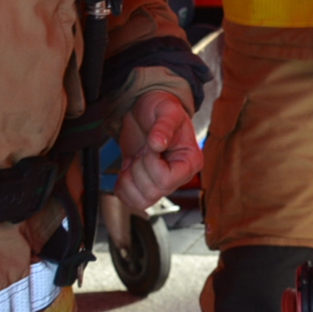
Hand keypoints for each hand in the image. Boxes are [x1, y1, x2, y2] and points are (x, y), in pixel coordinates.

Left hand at [114, 90, 198, 208]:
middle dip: (139, 168)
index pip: (168, 179)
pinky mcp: (145, 187)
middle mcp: (179, 177)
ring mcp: (162, 185)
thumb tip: (158, 143)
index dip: (151, 164)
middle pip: (153, 192)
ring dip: (129, 180)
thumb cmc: (162, 110)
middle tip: (143, 150)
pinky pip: (131, 201)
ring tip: (134, 160)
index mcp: (190, 161)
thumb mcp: (166, 110)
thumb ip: (164, 125)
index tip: (150, 146)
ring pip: (142, 201)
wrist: (147, 112)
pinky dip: (122, 188)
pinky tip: (127, 169)